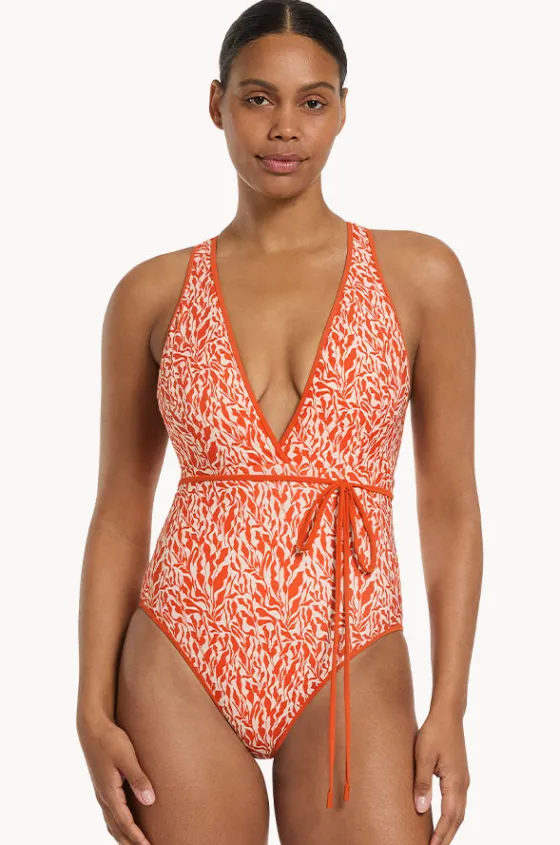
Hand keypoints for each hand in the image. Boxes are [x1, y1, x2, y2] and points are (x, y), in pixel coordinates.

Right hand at [77, 712, 155, 843]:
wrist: (92, 727)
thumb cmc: (111, 739)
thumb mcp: (126, 757)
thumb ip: (138, 778)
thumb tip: (150, 801)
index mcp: (109, 792)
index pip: (125, 822)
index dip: (137, 837)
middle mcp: (103, 796)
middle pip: (117, 828)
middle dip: (130, 842)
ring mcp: (101, 792)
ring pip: (112, 823)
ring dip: (123, 836)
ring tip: (135, 844)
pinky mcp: (102, 786)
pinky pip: (110, 813)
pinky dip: (117, 825)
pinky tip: (123, 825)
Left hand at [413, 709, 469, 844]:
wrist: (448, 714)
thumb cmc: (434, 732)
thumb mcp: (422, 756)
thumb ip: (422, 783)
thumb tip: (421, 809)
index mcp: (455, 782)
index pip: (449, 817)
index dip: (440, 835)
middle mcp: (463, 784)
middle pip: (457, 819)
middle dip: (447, 836)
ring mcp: (463, 780)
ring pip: (459, 812)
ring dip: (450, 828)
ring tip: (438, 841)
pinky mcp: (460, 775)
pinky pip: (458, 803)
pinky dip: (452, 816)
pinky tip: (444, 820)